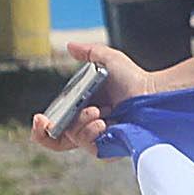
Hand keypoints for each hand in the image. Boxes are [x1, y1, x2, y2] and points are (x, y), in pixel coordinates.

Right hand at [31, 35, 150, 152]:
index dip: (42, 127)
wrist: (153, 92)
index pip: (55, 127)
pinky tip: (102, 122)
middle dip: (45, 132)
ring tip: (97, 110)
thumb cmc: (135, 78)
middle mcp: (87, 128)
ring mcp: (98, 139)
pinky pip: (91, 148)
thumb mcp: (108, 61)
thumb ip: (89, 53)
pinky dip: (91, 134)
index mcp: (81, 112)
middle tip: (44, 121)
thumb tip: (70, 46)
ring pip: (74, 140)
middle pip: (56, 141)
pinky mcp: (110, 148)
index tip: (39, 117)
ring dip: (80, 123)